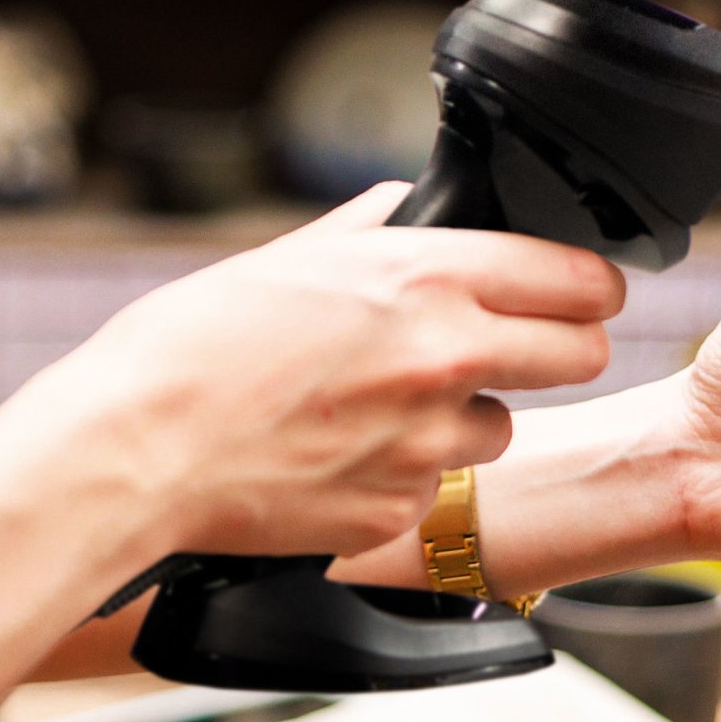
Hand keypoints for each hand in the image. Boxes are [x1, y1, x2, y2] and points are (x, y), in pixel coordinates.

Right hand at [0, 184, 626, 561]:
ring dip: (467, 414)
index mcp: (422, 278)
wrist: (133, 452)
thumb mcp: (280, 259)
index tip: (582, 290)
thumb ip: (365, 233)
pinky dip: (402, 471)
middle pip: (581, 355)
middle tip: (516, 344)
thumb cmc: (185, 348)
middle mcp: (443, 358)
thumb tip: (404, 212)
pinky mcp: (398, 509)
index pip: (575, 278)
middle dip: (559, 346)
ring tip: (386, 405)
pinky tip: (338, 452)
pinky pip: (432, 486)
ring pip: (503, 426)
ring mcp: (426, 443)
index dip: (587, 283)